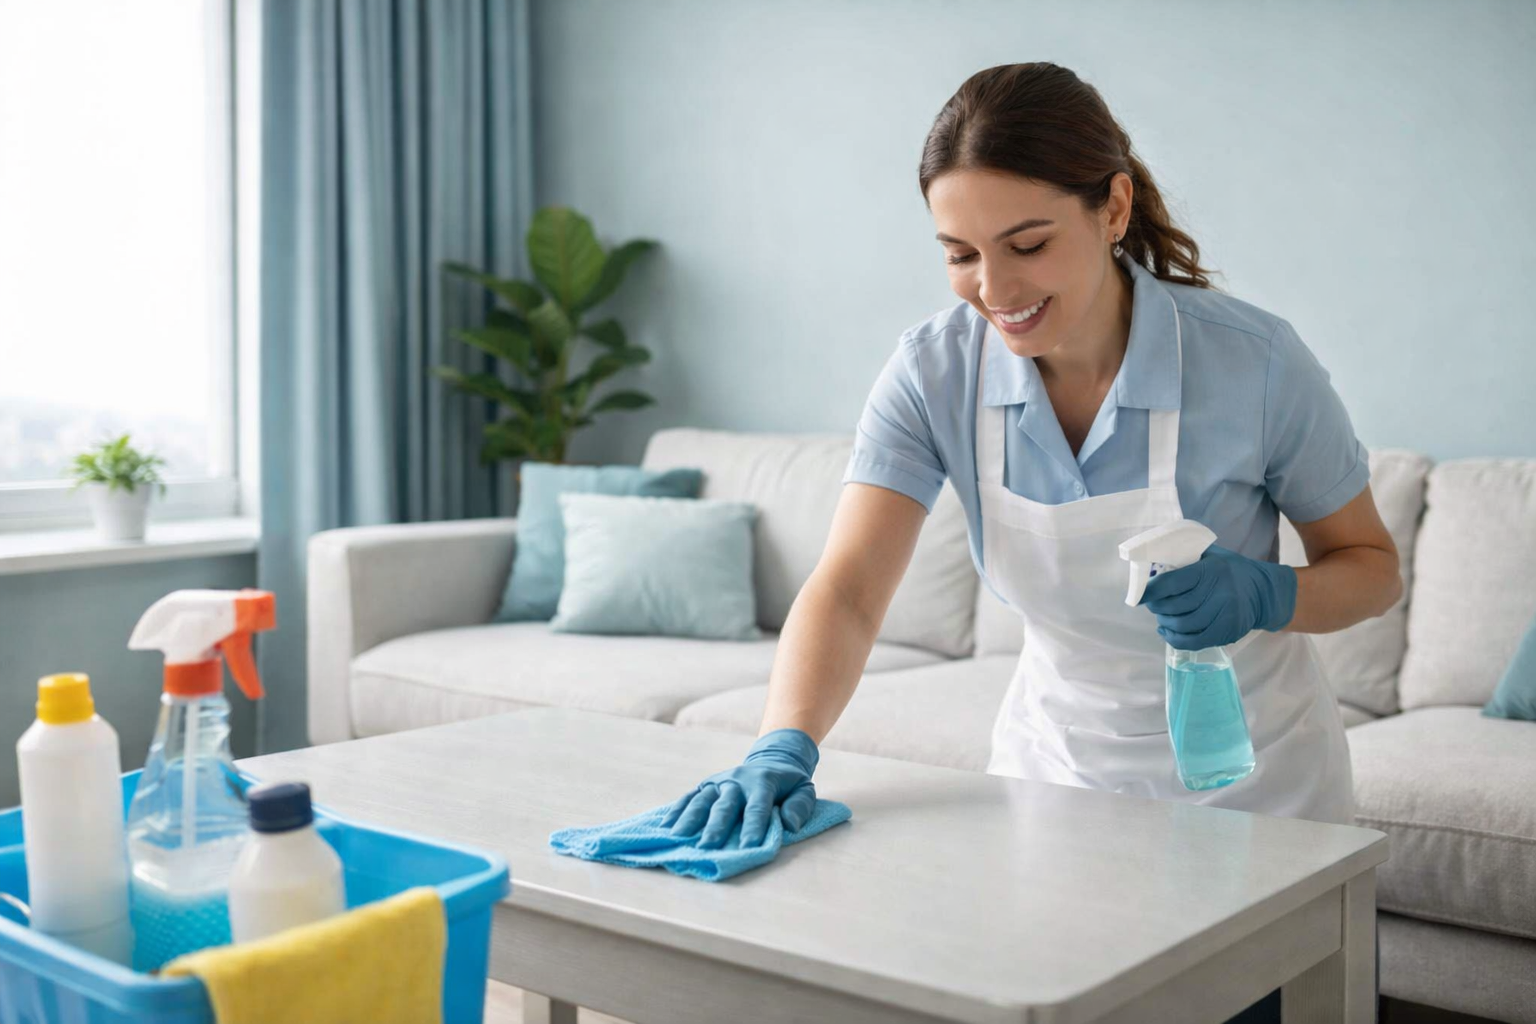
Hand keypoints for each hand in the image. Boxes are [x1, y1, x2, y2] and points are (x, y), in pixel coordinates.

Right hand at [660, 728, 818, 848]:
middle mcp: (737, 781)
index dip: (753, 827)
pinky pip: (690, 797)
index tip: (747, 847)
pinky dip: (677, 811)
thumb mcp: (804, 789)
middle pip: (725, 806)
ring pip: (702, 800)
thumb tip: (790, 825)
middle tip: (707, 847)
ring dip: (690, 819)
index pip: (757, 808)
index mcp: (762, 783)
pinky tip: (666, 826)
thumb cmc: (789, 783)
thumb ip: (800, 806)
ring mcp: (719, 782)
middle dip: (716, 827)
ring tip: (678, 837)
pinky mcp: (706, 785)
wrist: (772, 759)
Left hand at [1139, 545, 1296, 649]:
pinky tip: (1167, 631)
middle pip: (1176, 606)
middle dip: (1157, 607)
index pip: (1173, 582)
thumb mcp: (1211, 554)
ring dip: (1165, 623)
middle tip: (1151, 604)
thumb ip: (1186, 555)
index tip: (1139, 595)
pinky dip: (1175, 639)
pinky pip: (1195, 642)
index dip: (1151, 591)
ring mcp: (1226, 614)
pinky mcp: (1228, 631)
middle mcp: (1220, 592)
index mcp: (1212, 570)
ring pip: (1184, 625)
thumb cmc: (1229, 569)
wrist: (1263, 591)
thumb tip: (1151, 557)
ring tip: (1161, 617)